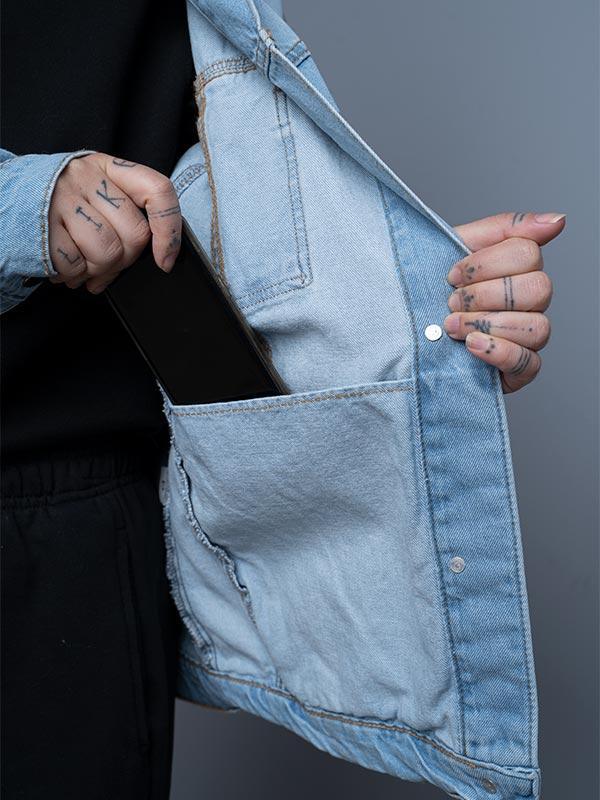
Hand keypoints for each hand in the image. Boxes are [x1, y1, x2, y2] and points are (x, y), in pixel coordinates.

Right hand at [47, 153, 181, 292]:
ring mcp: (63, 199)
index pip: (157, 190)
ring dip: (98, 271)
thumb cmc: (62, 205)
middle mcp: (87, 178)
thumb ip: (126, 214)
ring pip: (108, 252)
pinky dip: (72, 275)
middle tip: (106, 264)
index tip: (166, 260)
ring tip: (83, 266)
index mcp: (109, 168)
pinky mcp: (42, 224)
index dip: (169, 230)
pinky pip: (75, 263)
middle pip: (135, 235)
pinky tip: (63, 266)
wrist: (7, 200)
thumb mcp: (96, 195)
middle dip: (124, 262)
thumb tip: (157, 257)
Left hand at [444, 212, 564, 392]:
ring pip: (537, 327)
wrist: (398, 332)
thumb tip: (558, 220)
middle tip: (450, 303)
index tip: (452, 275)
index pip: (528, 253)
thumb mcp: (453, 248)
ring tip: (450, 327)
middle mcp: (528, 303)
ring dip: (487, 324)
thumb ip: (505, 228)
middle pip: (538, 289)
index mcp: (516, 269)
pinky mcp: (517, 371)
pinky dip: (499, 352)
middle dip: (485, 295)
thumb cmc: (426, 291)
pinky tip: (471, 346)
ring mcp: (526, 337)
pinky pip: (529, 363)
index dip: (487, 263)